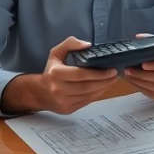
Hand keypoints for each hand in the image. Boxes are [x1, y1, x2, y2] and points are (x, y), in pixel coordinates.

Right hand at [3, 36, 118, 114]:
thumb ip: (71, 43)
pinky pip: (86, 102)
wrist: (39, 92)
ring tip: (111, 80)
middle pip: (87, 86)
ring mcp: (62, 101)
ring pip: (89, 96)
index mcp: (55, 73)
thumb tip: (88, 45)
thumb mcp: (56, 53)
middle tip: (115, 75)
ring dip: (103, 88)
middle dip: (105, 81)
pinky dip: (96, 95)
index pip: (81, 74)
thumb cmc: (51, 71)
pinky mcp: (67, 109)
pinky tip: (102, 88)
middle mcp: (58, 89)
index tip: (111, 70)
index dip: (98, 73)